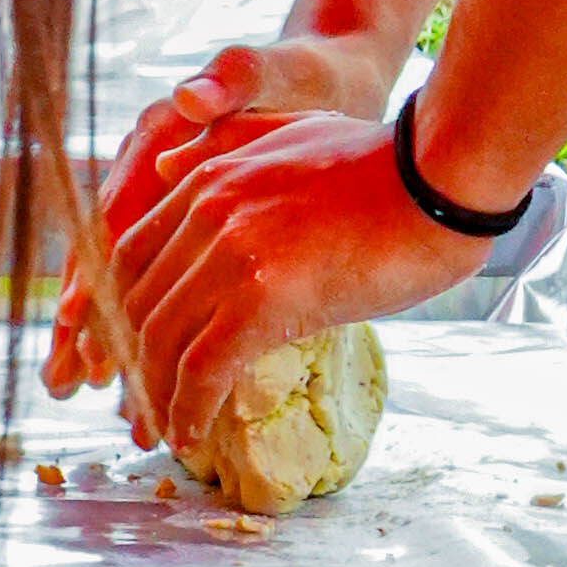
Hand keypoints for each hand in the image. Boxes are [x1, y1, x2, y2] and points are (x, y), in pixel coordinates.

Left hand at [46, 32, 408, 405]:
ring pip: (162, 339)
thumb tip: (164, 164)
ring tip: (168, 431)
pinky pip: (203, 367)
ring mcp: (232, 255)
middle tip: (146, 403)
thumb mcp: (294, 130)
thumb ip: (227, 143)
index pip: (131, 255)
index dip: (126, 311)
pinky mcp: (264, 298)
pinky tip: (192, 437)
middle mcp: (207, 213)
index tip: (137, 349)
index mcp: (210, 178)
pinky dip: (187, 409)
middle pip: (138, 303)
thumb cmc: (387, 164)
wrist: (441, 178)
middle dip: (133, 361)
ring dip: (156, 395)